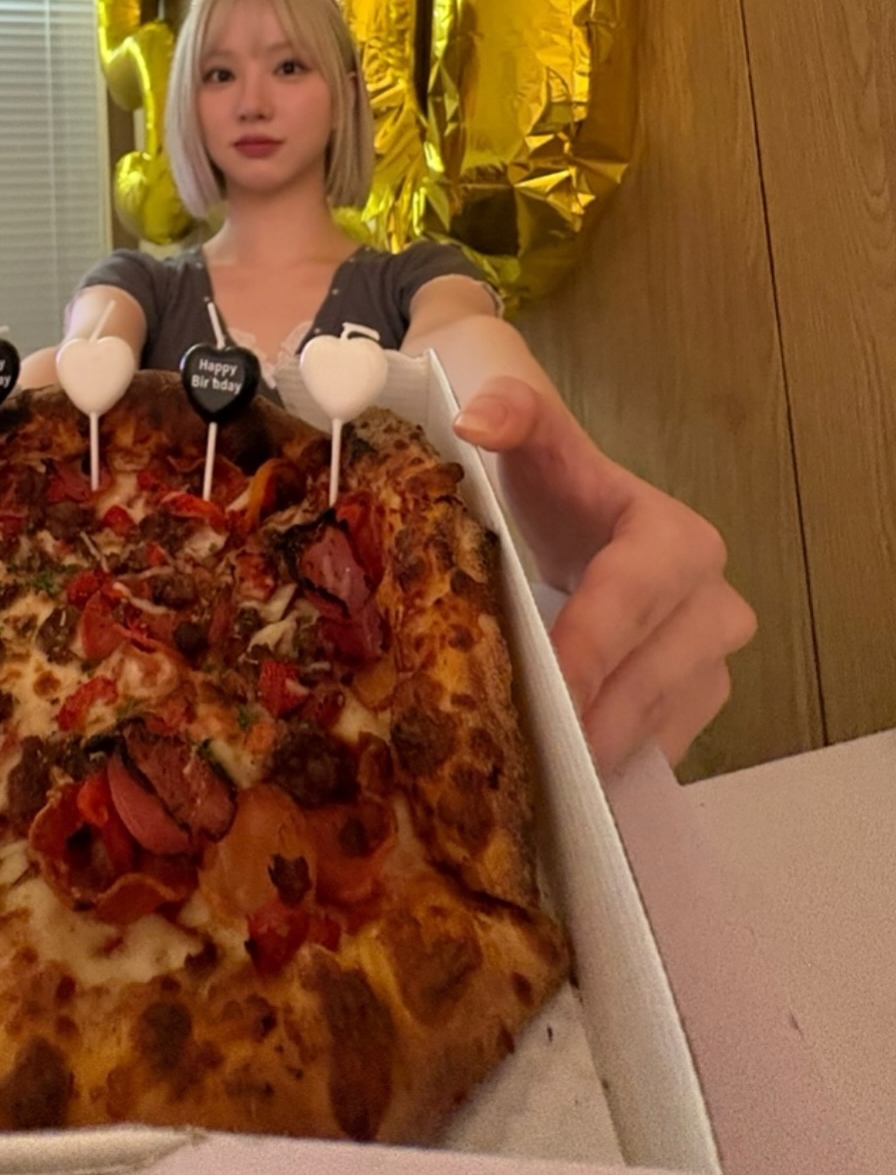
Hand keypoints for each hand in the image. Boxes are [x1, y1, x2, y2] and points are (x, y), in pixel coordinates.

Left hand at [452, 375, 756, 774]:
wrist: (579, 512)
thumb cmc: (554, 481)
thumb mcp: (532, 441)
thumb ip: (510, 411)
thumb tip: (477, 419)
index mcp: (676, 540)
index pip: (631, 601)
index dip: (590, 648)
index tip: (549, 691)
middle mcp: (712, 602)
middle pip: (651, 674)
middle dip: (592, 716)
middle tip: (533, 756)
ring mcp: (711, 659)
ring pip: (660, 719)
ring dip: (603, 748)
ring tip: (541, 772)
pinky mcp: (694, 702)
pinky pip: (660, 744)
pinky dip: (613, 761)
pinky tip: (563, 777)